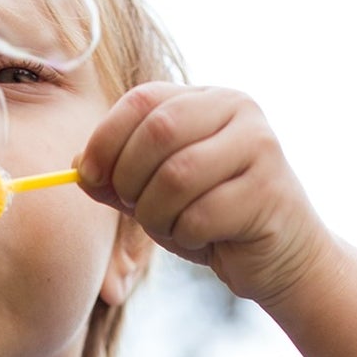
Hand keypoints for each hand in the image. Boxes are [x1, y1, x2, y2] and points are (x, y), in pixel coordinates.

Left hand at [76, 83, 338, 305]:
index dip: (106, 138)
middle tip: (135, 207)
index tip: (89, 175)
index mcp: (206, 99)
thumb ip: (118, 178)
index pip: (143, 99)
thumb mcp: (156, 195)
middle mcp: (238, 109)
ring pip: (177, 176)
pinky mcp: (269, 190)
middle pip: (158, 131)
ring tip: (171, 227)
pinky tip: (204, 239)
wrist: (280, 258)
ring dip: (157, 214)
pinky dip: (186, 236)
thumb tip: (77, 165)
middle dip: (131, 179)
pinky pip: (201, 215)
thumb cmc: (213, 220)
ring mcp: (259, 146)